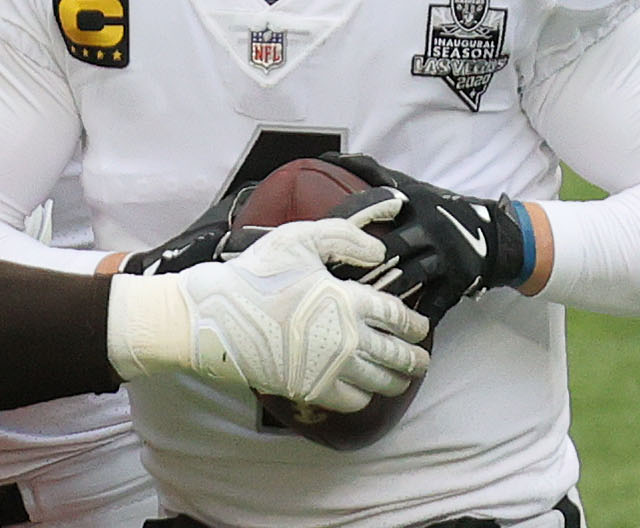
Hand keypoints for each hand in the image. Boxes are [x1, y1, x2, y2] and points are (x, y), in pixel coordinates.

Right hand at [107, 196, 430, 413]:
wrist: (218, 316)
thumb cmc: (257, 274)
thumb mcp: (299, 239)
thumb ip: (344, 237)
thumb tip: (380, 251)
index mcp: (349, 301)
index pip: (398, 318)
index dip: (414, 325)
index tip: (420, 327)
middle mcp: (348, 339)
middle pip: (397, 356)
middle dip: (415, 359)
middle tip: (422, 360)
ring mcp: (331, 368)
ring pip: (380, 383)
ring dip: (396, 381)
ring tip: (400, 379)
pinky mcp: (312, 390)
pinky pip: (354, 401)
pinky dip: (365, 397)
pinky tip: (364, 390)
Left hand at [319, 154, 527, 318]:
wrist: (493, 235)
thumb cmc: (438, 210)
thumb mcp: (411, 186)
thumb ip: (372, 172)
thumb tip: (329, 155)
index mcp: (414, 203)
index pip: (376, 207)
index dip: (347, 219)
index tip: (319, 232)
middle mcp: (431, 227)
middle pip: (390, 248)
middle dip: (360, 263)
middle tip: (328, 276)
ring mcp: (447, 256)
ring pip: (410, 277)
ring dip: (383, 292)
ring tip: (354, 306)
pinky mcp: (459, 281)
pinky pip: (435, 304)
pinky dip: (417, 319)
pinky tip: (397, 333)